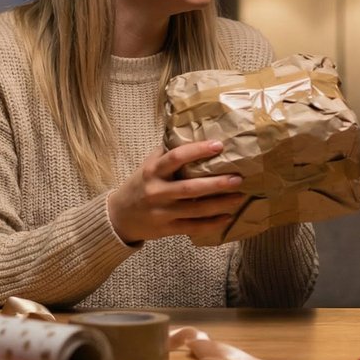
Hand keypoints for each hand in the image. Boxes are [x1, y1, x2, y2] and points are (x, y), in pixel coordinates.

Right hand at [106, 141, 245, 242]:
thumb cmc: (140, 184)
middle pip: (190, 188)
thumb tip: (193, 130)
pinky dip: (212, 223)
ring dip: (220, 204)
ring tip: (239, 196)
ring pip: (195, 210)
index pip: (176, 157)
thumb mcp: (148, 165)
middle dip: (216, 184)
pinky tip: (227, 217)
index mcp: (152, 171)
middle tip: (238, 178)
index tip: (219, 145)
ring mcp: (162, 212)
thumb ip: (167, 151)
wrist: (119, 216)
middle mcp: (157, 191)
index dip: (198, 151)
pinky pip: (193, 227)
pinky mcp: (167, 229)